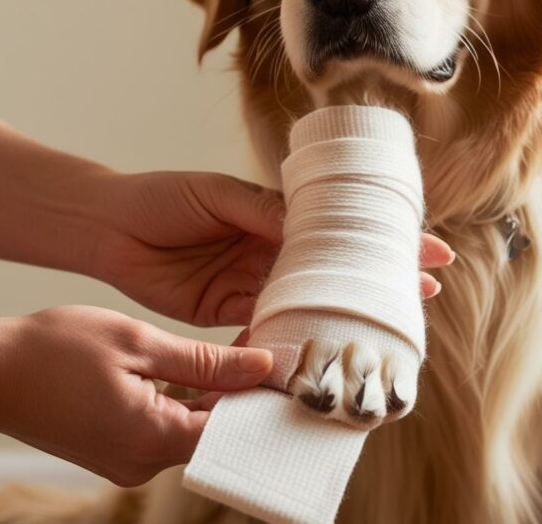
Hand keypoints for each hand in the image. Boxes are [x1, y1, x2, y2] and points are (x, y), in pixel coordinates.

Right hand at [0, 305, 272, 486]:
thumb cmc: (53, 350)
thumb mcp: (138, 342)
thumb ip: (205, 361)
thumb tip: (262, 366)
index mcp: (154, 439)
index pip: (234, 431)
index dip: (261, 396)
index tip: (282, 360)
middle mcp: (143, 464)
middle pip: (215, 432)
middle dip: (239, 390)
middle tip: (258, 342)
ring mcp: (128, 462)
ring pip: (190, 429)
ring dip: (210, 394)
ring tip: (229, 346)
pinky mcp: (116, 452)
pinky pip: (164, 429)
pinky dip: (181, 401)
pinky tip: (187, 366)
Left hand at [91, 172, 454, 326]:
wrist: (110, 228)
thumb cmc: (163, 197)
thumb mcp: (216, 194)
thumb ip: (261, 211)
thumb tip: (305, 223)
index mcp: (275, 215)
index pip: (340, 227)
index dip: (384, 237)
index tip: (431, 248)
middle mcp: (272, 250)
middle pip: (336, 269)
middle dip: (379, 280)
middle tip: (427, 294)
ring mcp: (254, 283)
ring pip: (310, 301)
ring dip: (344, 313)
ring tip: (388, 325)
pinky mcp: (229, 312)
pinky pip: (270, 327)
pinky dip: (296, 337)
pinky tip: (323, 347)